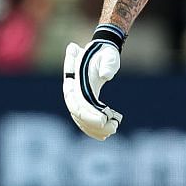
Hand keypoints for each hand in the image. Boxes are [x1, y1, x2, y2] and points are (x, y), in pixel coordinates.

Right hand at [62, 25, 124, 140]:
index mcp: (75, 81)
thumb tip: (106, 75)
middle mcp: (73, 92)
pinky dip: (93, 129)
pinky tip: (105, 134)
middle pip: (78, 114)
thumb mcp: (108, 55)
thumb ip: (107, 63)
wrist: (102, 51)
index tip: (103, 120)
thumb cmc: (105, 53)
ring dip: (95, 129)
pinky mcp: (84, 103)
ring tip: (113, 130)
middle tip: (112, 129)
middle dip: (94, 125)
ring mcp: (77, 99)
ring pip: (81, 120)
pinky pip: (84, 120)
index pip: (76, 102)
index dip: (87, 114)